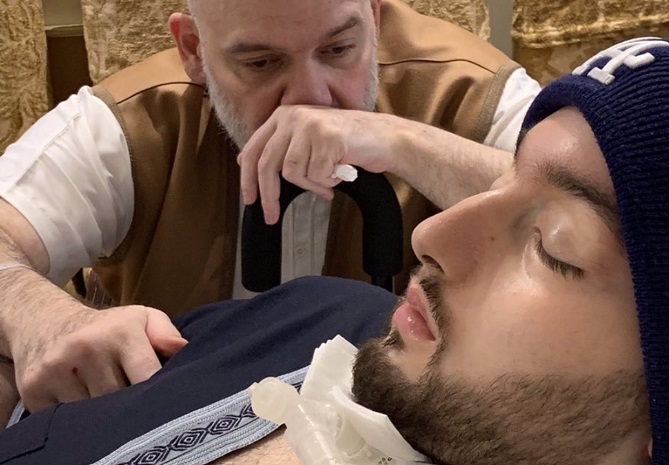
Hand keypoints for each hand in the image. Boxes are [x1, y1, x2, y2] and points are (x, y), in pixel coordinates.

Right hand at [12, 303, 186, 412]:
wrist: (44, 321)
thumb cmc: (105, 327)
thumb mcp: (140, 319)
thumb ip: (165, 333)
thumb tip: (184, 350)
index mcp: (120, 332)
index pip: (148, 377)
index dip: (156, 392)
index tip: (161, 400)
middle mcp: (87, 348)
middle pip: (120, 400)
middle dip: (128, 403)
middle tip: (130, 398)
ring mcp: (57, 370)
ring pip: (93, 414)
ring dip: (101, 413)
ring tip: (104, 396)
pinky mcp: (34, 389)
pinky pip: (65, 419)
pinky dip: (75, 418)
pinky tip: (79, 399)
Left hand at [238, 106, 396, 224]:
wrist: (386, 138)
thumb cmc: (347, 143)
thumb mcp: (308, 139)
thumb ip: (281, 147)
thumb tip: (245, 162)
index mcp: (284, 115)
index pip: (255, 149)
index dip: (248, 178)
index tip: (250, 200)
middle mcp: (294, 116)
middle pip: (267, 164)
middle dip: (268, 196)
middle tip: (271, 216)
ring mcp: (310, 125)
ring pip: (293, 173)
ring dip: (312, 185)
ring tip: (328, 181)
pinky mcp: (327, 138)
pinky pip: (316, 175)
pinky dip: (327, 183)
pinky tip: (340, 173)